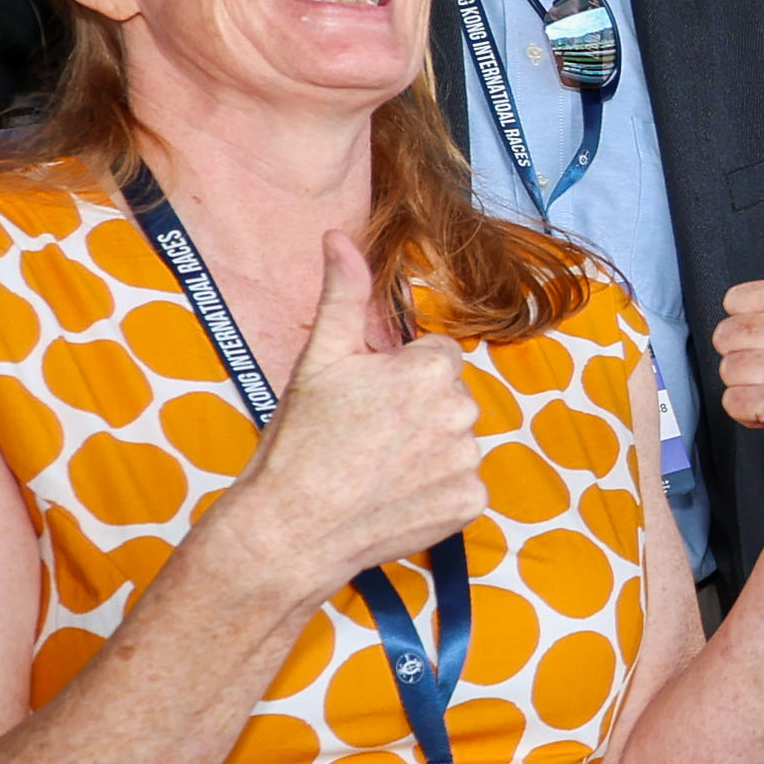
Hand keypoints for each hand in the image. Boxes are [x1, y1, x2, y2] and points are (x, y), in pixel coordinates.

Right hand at [221, 233, 482, 599]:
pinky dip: (436, 491)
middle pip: (450, 397)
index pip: (439, 356)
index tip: (369, 399)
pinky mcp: (470, 502)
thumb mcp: (319, 359)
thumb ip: (342, 294)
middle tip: (367, 436)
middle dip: (419, 409)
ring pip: (457, 440)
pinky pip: (463, 484)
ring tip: (377, 468)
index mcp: (430, 370)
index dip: (401, 374)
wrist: (292, 528)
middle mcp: (460, 411)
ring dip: (429, 449)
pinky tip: (395, 496)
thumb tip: (338, 236)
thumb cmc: (300, 442)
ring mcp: (468, 460)